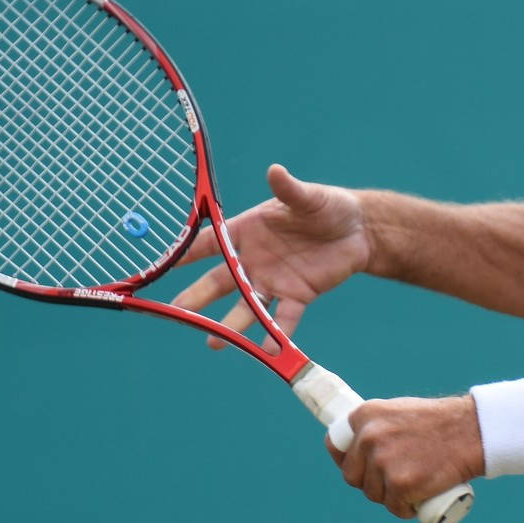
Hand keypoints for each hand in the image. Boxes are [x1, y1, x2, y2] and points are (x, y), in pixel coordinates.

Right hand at [172, 164, 370, 348]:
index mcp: (248, 231)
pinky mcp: (297, 296)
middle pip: (221, 280)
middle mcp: (254, 259)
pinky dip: (274, 335)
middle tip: (176, 312)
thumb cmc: (328, 207)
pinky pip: (283, 319)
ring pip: (247, 306)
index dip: (188, 254)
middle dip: (199, 296)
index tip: (164, 266)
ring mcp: (273, 281)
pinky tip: (263, 351)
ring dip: (230, 325)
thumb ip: (290, 189)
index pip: (211, 243)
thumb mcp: (308, 197)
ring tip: (212, 343)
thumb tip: (275, 171)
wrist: (359, 231)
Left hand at [326, 395, 483, 519]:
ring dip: (391, 497)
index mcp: (365, 415)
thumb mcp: (401, 411)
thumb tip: (363, 447)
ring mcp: (384, 462)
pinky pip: (395, 508)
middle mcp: (369, 437)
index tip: (358, 468)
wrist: (471, 431)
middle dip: (370, 482)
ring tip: (413, 487)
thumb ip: (380, 426)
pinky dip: (406, 510)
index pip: (336, 444)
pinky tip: (418, 501)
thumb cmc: (442, 422)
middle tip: (394, 481)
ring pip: (374, 494)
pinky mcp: (401, 485)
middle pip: (353, 475)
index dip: (345, 460)